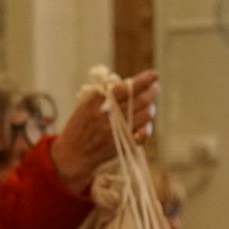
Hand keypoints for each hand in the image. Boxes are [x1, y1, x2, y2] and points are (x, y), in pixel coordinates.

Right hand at [51, 70, 160, 190]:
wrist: (73, 154)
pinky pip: (143, 134)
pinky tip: (145, 124)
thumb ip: (103, 94)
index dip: (142, 81)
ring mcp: (116, 131)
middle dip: (151, 92)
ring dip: (150, 108)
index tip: (154, 74)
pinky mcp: (122, 144)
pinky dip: (147, 128)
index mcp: (96, 103)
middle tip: (155, 87)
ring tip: (149, 104)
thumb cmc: (80, 126)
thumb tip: (124, 81)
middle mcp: (107, 116)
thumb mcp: (84, 106)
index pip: (123, 88)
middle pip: (139, 101)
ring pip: (144, 115)